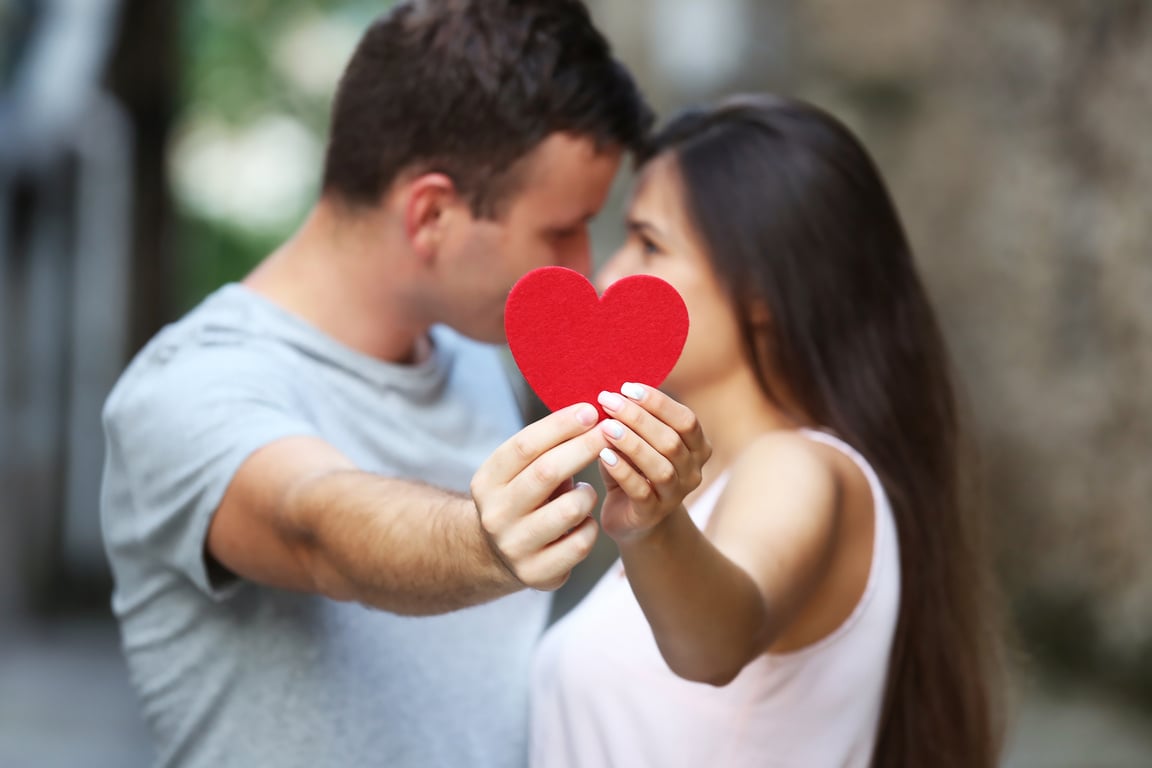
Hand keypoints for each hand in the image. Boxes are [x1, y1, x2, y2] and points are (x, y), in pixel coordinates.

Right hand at [470, 403, 607, 590]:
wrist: (498, 554)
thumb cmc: (523, 497)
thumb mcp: (520, 471)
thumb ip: (547, 447)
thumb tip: (591, 414)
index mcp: (487, 482)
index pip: (525, 445)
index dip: (561, 425)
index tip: (591, 410)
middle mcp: (496, 515)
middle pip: (547, 472)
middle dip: (584, 447)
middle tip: (611, 432)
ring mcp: (515, 547)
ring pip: (570, 509)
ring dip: (588, 494)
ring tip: (587, 491)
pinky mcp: (537, 573)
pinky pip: (581, 542)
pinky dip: (590, 527)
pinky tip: (582, 522)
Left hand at [594, 383, 710, 543]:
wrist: (632, 518)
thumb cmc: (634, 470)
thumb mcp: (639, 441)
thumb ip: (634, 421)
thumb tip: (613, 393)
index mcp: (696, 448)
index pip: (686, 420)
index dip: (658, 402)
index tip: (627, 388)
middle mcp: (692, 472)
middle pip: (672, 441)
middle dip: (639, 418)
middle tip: (609, 401)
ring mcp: (674, 496)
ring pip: (660, 467)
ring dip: (632, 444)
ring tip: (605, 428)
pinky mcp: (651, 514)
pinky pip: (640, 491)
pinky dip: (622, 471)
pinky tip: (603, 455)